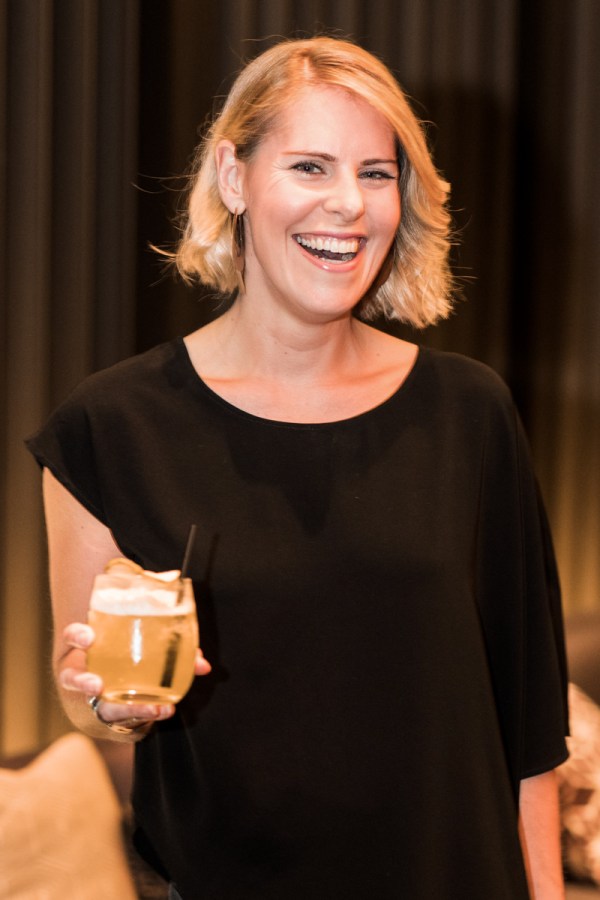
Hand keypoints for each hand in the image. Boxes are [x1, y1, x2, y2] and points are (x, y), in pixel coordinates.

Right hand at [59, 623, 211, 729]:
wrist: (108, 685)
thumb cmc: (126, 656)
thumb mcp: (141, 645)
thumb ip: (171, 649)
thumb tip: (203, 665)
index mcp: (85, 647)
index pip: (72, 636)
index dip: (77, 636)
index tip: (89, 637)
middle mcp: (81, 674)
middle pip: (74, 679)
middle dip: (84, 683)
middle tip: (97, 686)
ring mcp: (90, 701)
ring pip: (100, 708)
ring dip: (128, 709)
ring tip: (157, 709)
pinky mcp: (105, 721)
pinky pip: (121, 723)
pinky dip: (144, 718)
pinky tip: (163, 713)